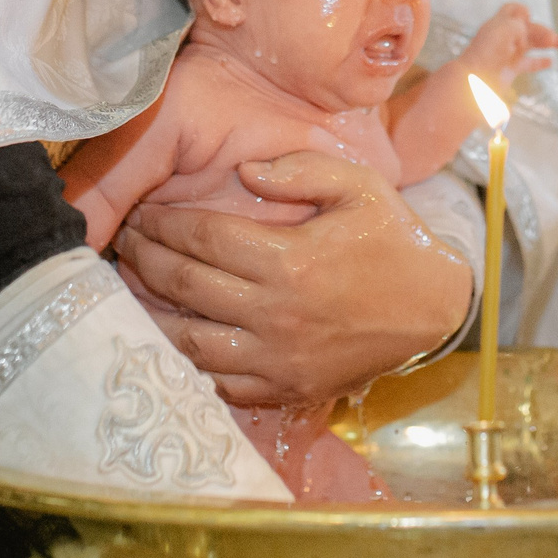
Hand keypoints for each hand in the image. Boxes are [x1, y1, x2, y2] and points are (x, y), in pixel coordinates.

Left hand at [114, 152, 472, 406]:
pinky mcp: (284, 388)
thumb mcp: (360, 186)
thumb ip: (300, 169)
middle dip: (144, 258)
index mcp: (290, 261)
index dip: (164, 222)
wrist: (433, 310)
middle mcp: (276, 314)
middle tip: (124, 241)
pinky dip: (184, 360)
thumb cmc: (393, 240)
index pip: (204, 238)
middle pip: (185, 285)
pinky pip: (217, 382)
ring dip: (149, 312)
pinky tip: (166, 335)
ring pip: (189, 341)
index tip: (143, 211)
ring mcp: (277, 358)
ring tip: (130, 287)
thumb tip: (243, 172)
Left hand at [459, 1, 557, 86]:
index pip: (512, 10)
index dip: (522, 10)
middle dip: (542, 31)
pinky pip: (528, 64)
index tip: (528, 16)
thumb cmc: (487, 51)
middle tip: (553, 39)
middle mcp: (503, 38)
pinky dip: (540, 62)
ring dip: (548, 42)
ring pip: (532, 44)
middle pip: (528, 28)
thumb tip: (526, 33)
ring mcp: (507, 54)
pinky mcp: (510, 70)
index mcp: (499, 24)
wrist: (475, 79)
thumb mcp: (504, 29)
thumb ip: (519, 25)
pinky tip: (551, 61)